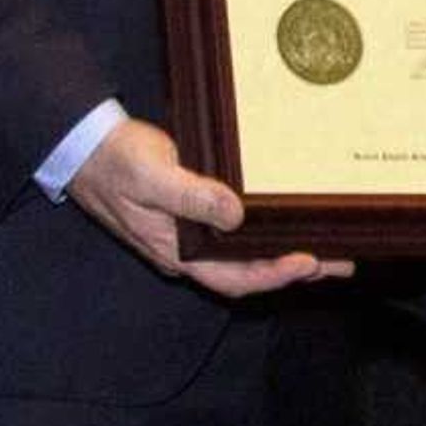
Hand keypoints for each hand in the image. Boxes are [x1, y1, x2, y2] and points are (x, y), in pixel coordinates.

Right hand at [68, 117, 353, 295]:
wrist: (84, 146)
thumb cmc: (114, 161)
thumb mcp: (152, 177)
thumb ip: (192, 198)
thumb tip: (236, 215)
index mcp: (176, 252)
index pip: (234, 278)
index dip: (273, 275)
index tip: (310, 261)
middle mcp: (187, 252)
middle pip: (249, 273)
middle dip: (295, 270)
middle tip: (342, 261)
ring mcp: (190, 237)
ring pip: (246, 256)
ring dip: (286, 253)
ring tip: (330, 248)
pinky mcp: (193, 216)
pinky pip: (237, 236)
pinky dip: (266, 234)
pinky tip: (286, 223)